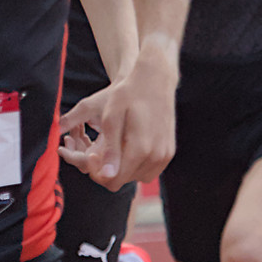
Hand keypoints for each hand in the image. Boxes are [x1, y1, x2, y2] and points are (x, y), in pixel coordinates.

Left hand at [60, 44, 176, 188]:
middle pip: (124, 180)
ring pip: (137, 177)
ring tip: (116, 145)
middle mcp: (156, 156)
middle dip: (109, 169)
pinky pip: (149, 170)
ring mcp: (165, 155)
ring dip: (123, 168)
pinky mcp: (169, 152)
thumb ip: (110, 149)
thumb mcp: (111, 118)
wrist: (155, 80)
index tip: (92, 154)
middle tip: (101, 147)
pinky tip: (129, 146)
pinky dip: (137, 164)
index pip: (114, 181)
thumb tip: (107, 175)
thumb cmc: (128, 95)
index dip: (98, 173)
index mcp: (140, 149)